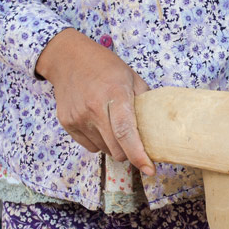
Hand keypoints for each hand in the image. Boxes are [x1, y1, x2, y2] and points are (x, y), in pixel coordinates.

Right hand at [36, 29, 154, 175]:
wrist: (67, 58)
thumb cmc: (105, 67)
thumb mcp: (131, 77)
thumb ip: (146, 101)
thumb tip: (162, 127)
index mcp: (114, 95)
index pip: (126, 132)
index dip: (138, 155)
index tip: (150, 170)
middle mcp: (93, 108)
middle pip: (115, 148)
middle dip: (129, 153)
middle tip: (135, 144)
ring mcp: (77, 117)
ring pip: (103, 150)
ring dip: (113, 146)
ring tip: (113, 125)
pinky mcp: (66, 122)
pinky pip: (89, 146)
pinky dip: (99, 142)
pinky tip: (99, 125)